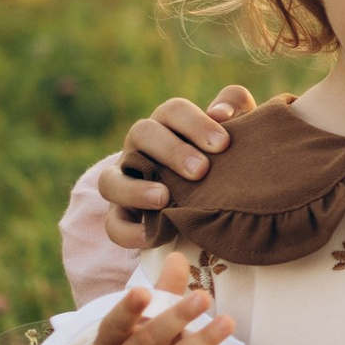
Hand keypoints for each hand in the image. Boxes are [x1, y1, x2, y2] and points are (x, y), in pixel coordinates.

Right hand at [90, 254, 235, 344]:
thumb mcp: (144, 322)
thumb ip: (163, 292)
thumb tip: (177, 256)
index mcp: (109, 342)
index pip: (115, 324)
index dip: (127, 309)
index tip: (142, 291)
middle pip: (146, 343)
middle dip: (175, 319)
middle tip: (204, 297)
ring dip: (199, 344)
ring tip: (227, 322)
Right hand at [96, 84, 259, 247]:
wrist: (206, 198)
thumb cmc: (220, 158)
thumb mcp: (231, 133)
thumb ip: (234, 108)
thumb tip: (222, 112)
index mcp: (167, 124)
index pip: (173, 111)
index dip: (195, 123)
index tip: (224, 144)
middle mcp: (139, 147)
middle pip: (142, 134)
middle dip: (171, 151)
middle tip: (201, 171)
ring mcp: (125, 181)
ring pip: (111, 180)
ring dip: (136, 189)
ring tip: (163, 198)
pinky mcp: (121, 215)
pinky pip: (113, 224)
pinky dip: (128, 231)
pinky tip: (152, 237)